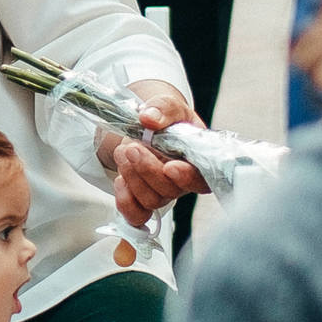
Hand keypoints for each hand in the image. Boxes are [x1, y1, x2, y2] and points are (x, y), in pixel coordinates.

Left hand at [99, 79, 207, 227]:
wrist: (147, 128)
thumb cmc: (167, 121)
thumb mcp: (169, 107)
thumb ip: (163, 108)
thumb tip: (149, 117)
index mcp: (197, 162)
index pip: (201, 179)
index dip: (187, 177)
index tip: (170, 166)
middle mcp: (181, 182)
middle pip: (170, 190)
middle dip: (148, 170)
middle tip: (133, 148)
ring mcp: (162, 193)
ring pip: (151, 201)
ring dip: (133, 178)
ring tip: (124, 152)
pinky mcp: (142, 201)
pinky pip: (136, 215)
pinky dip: (125, 201)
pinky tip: (120, 181)